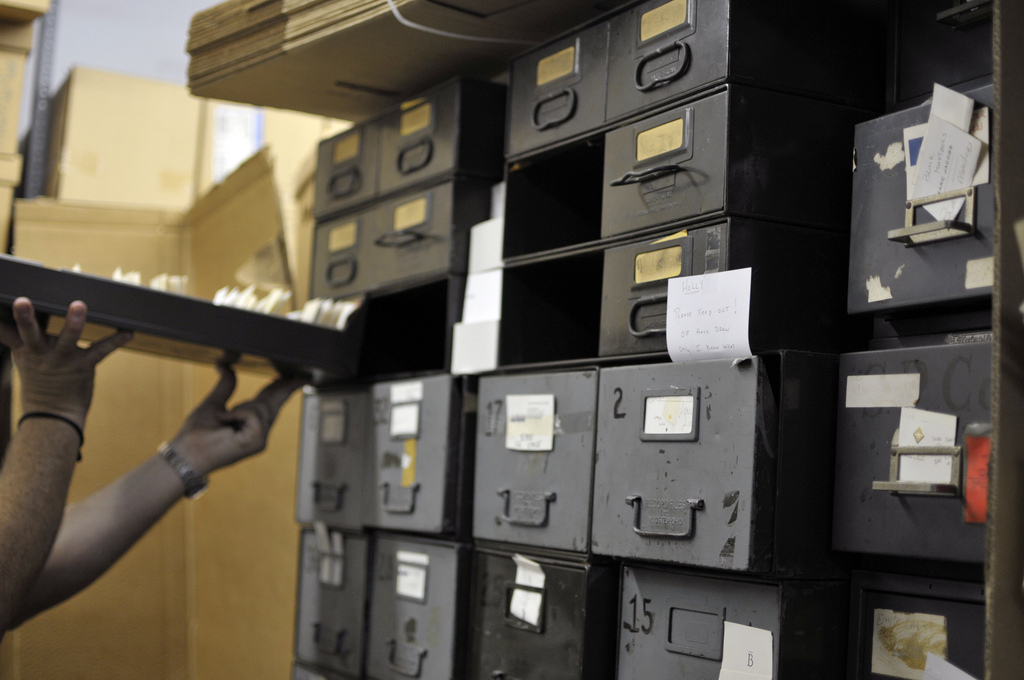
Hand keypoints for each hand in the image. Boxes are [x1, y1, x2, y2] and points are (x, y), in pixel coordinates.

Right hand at [0, 298, 131, 427]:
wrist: (53, 414)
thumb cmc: (40, 381)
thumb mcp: (25, 360)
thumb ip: (27, 338)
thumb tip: (26, 312)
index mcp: (23, 350)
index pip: (5, 332)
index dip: (1, 319)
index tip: (1, 301)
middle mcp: (40, 354)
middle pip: (29, 333)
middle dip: (25, 318)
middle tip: (22, 301)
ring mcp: (63, 360)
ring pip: (66, 340)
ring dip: (73, 323)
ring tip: (78, 306)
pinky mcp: (83, 366)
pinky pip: (101, 351)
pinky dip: (116, 341)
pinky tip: (128, 332)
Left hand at [169, 363, 307, 476]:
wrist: (187, 452)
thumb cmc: (196, 434)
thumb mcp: (213, 403)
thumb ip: (225, 386)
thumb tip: (225, 366)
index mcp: (249, 423)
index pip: (269, 401)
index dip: (281, 387)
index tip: (292, 376)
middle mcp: (259, 431)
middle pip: (274, 401)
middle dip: (284, 386)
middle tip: (300, 374)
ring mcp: (260, 438)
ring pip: (262, 407)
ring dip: (241, 407)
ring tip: (224, 419)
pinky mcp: (258, 441)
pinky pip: (254, 414)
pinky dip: (238, 414)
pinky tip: (226, 422)